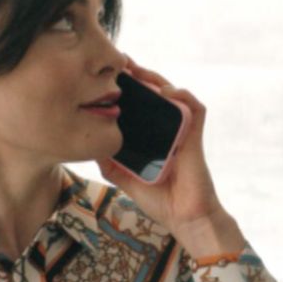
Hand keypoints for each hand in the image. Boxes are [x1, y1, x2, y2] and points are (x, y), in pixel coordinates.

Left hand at [98, 59, 245, 256]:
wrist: (183, 217)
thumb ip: (109, 162)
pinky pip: (195, 107)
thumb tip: (88, 145)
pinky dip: (182, 95)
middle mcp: (167, 128)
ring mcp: (182, 130)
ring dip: (155, 79)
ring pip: (173, 93)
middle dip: (138, 76)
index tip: (109, 76)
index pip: (141, 104)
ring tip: (137, 71)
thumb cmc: (159, 199)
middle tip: (120, 64)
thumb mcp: (124, 178)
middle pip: (154, 93)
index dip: (128, 88)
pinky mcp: (195, 135)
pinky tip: (166, 92)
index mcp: (152, 135)